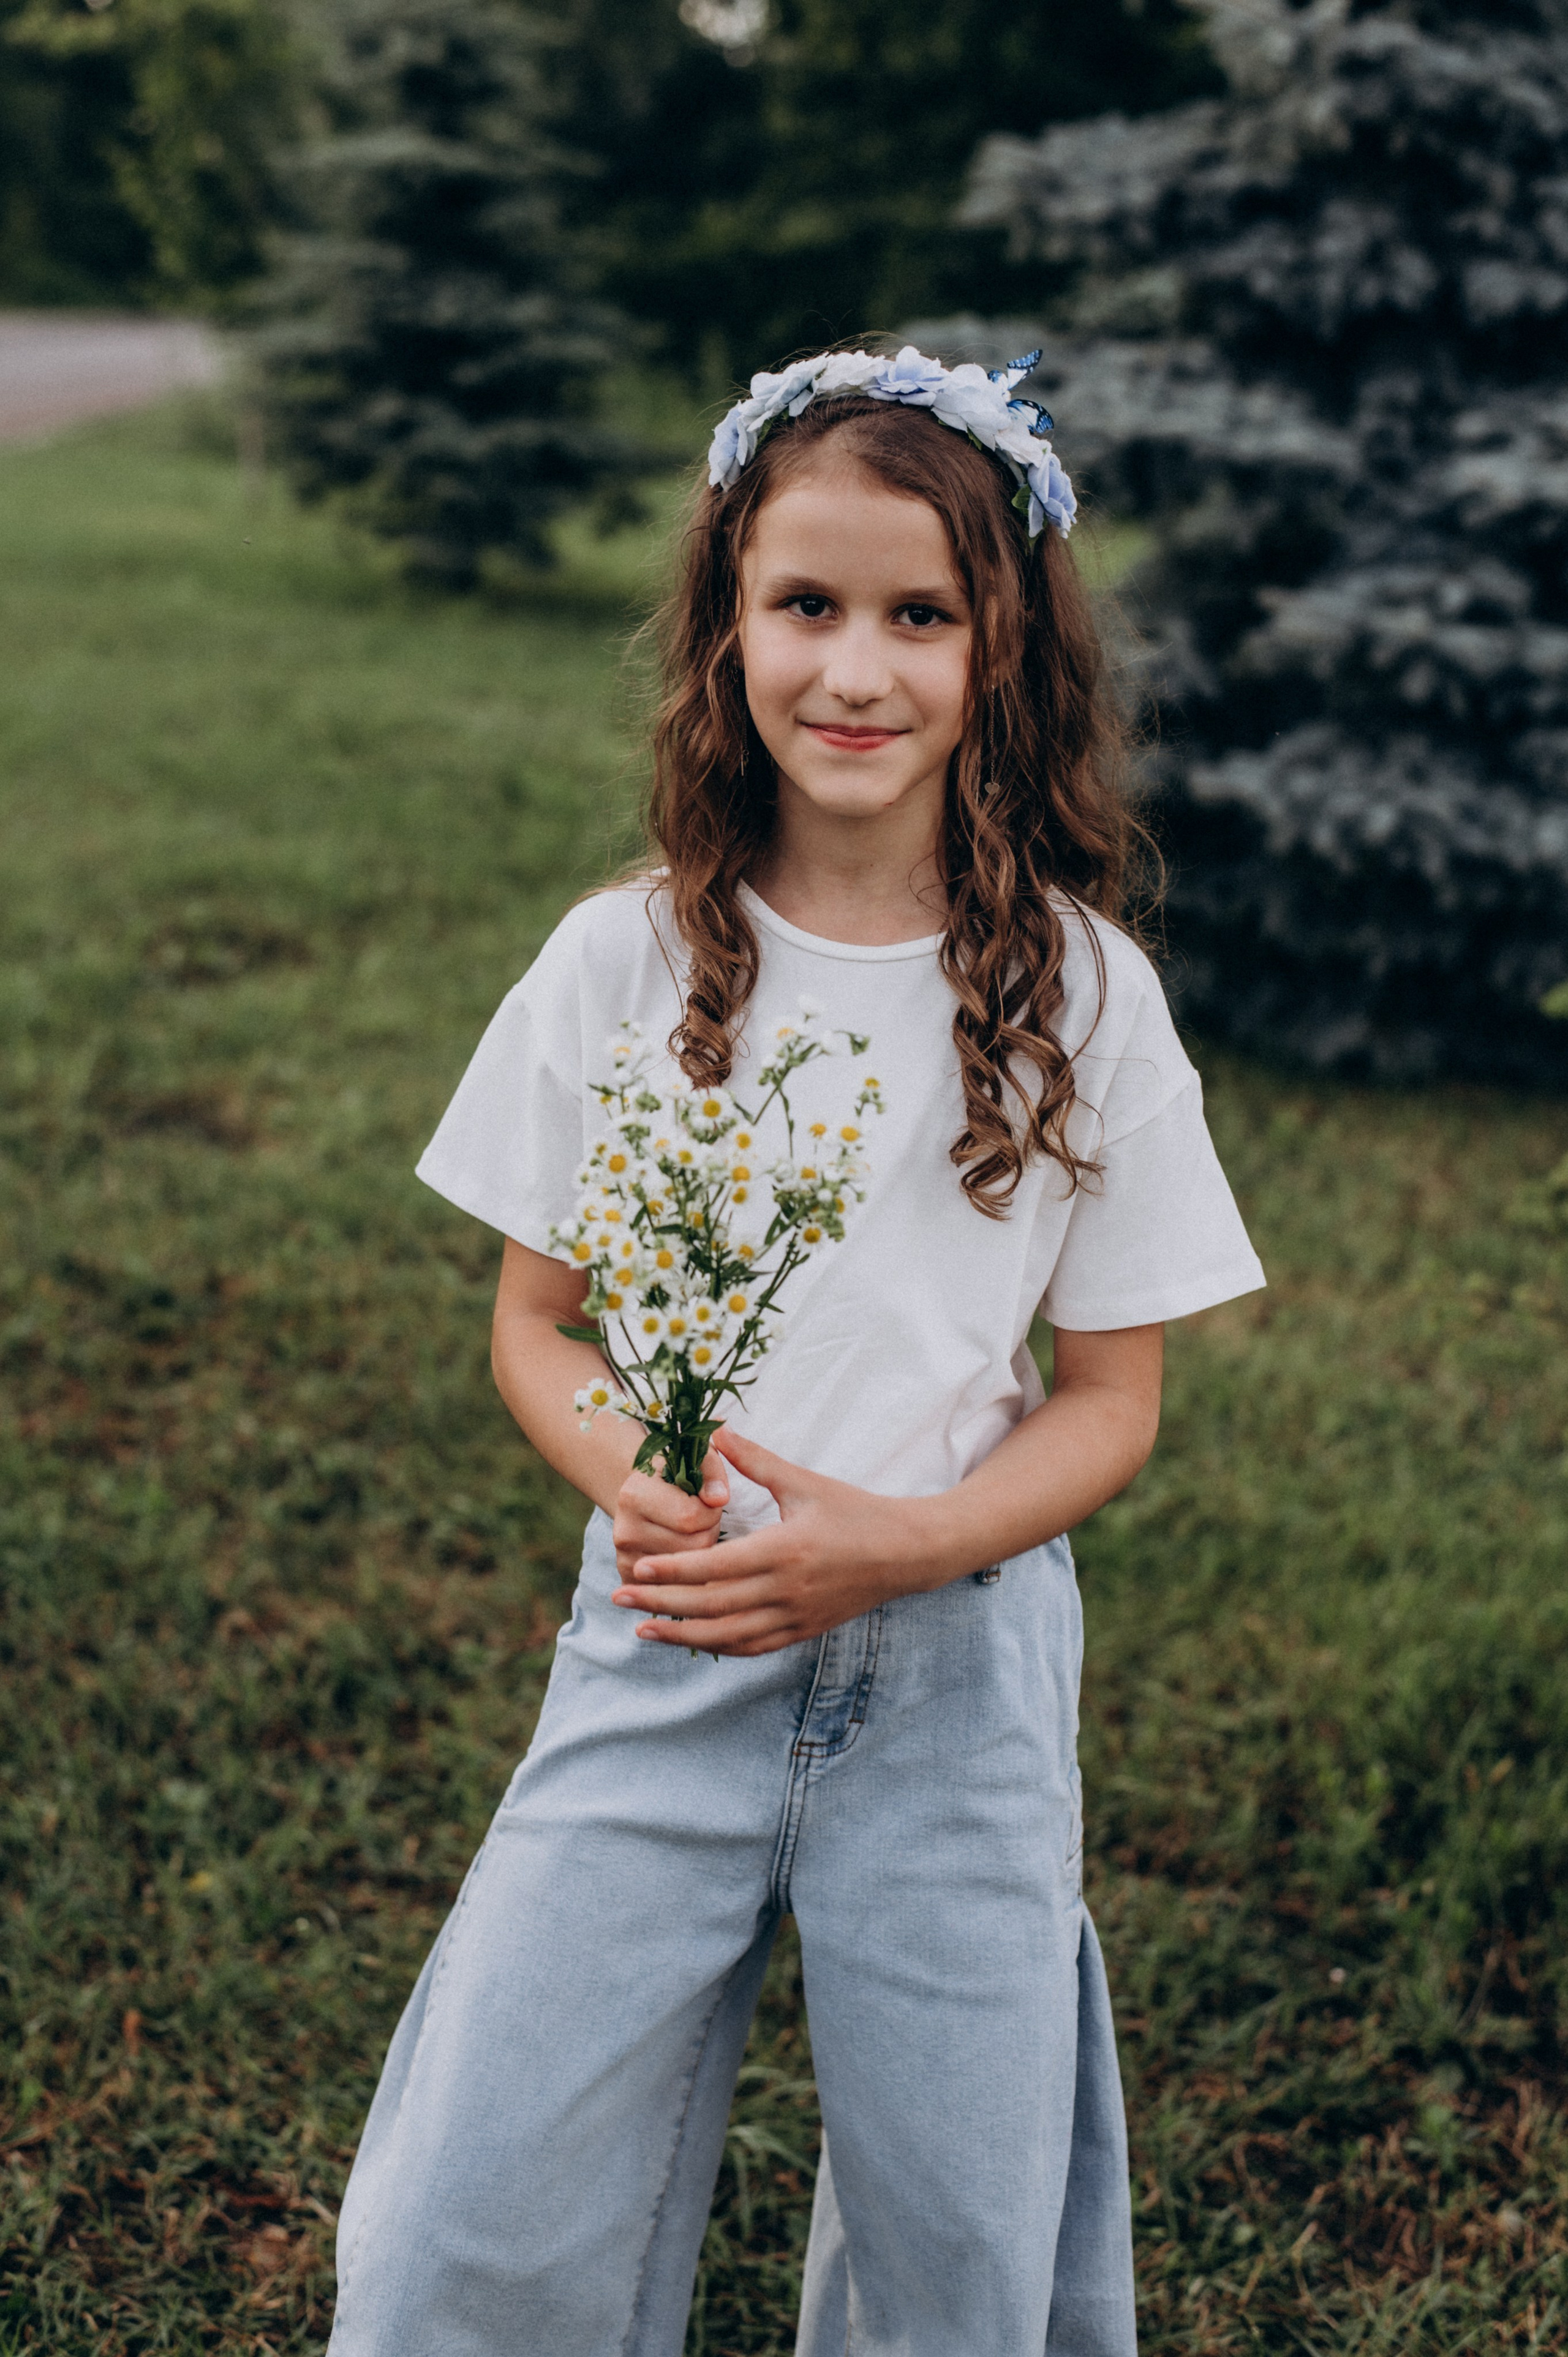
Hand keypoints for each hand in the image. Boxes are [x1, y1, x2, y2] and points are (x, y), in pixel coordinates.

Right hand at [611, 1450, 728, 1580]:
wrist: (641, 1495)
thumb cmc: (675, 1476)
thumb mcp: (693, 1460)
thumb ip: (710, 1471)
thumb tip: (719, 1498)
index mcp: (633, 1495)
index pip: (691, 1517)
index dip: (710, 1510)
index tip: (706, 1500)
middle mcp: (623, 1532)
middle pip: (694, 1547)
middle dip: (709, 1532)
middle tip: (701, 1518)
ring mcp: (626, 1561)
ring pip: (692, 1570)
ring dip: (702, 1552)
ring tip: (691, 1532)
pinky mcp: (633, 1582)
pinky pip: (680, 1588)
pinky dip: (690, 1573)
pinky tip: (682, 1552)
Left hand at [612, 1428, 932, 1655]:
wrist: (907, 1552)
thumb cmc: (855, 1511)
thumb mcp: (805, 1482)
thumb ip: (757, 1461)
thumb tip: (717, 1432)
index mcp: (785, 1550)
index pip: (716, 1567)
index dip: (673, 1571)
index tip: (637, 1571)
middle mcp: (787, 1589)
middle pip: (712, 1605)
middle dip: (662, 1604)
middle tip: (620, 1600)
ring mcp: (796, 1616)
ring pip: (728, 1635)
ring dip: (682, 1635)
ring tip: (642, 1631)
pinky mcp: (805, 1631)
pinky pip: (754, 1647)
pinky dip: (719, 1646)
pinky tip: (692, 1640)